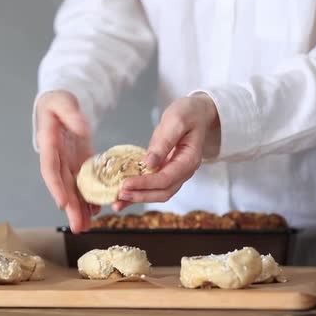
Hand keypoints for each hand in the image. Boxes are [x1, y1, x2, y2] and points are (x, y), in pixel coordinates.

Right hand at [36, 90, 99, 232]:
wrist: (59, 103)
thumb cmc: (58, 100)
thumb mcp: (62, 101)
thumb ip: (71, 114)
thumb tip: (81, 128)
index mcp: (49, 144)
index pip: (50, 169)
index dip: (56, 187)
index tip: (63, 204)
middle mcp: (56, 158)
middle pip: (62, 186)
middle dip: (70, 208)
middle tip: (79, 228)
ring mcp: (67, 162)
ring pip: (72, 189)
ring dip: (79, 208)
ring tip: (87, 227)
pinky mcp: (78, 161)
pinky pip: (83, 182)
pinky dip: (89, 195)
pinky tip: (96, 210)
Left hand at [113, 94, 219, 209]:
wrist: (198, 113)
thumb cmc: (188, 113)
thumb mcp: (176, 121)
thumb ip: (164, 142)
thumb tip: (149, 163)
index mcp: (189, 160)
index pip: (166, 179)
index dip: (145, 184)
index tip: (126, 184)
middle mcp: (184, 171)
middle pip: (163, 192)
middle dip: (140, 195)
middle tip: (119, 194)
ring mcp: (176, 173)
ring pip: (158, 193)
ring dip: (138, 198)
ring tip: (117, 202)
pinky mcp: (166, 171)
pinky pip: (153, 186)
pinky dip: (139, 192)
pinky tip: (124, 197)